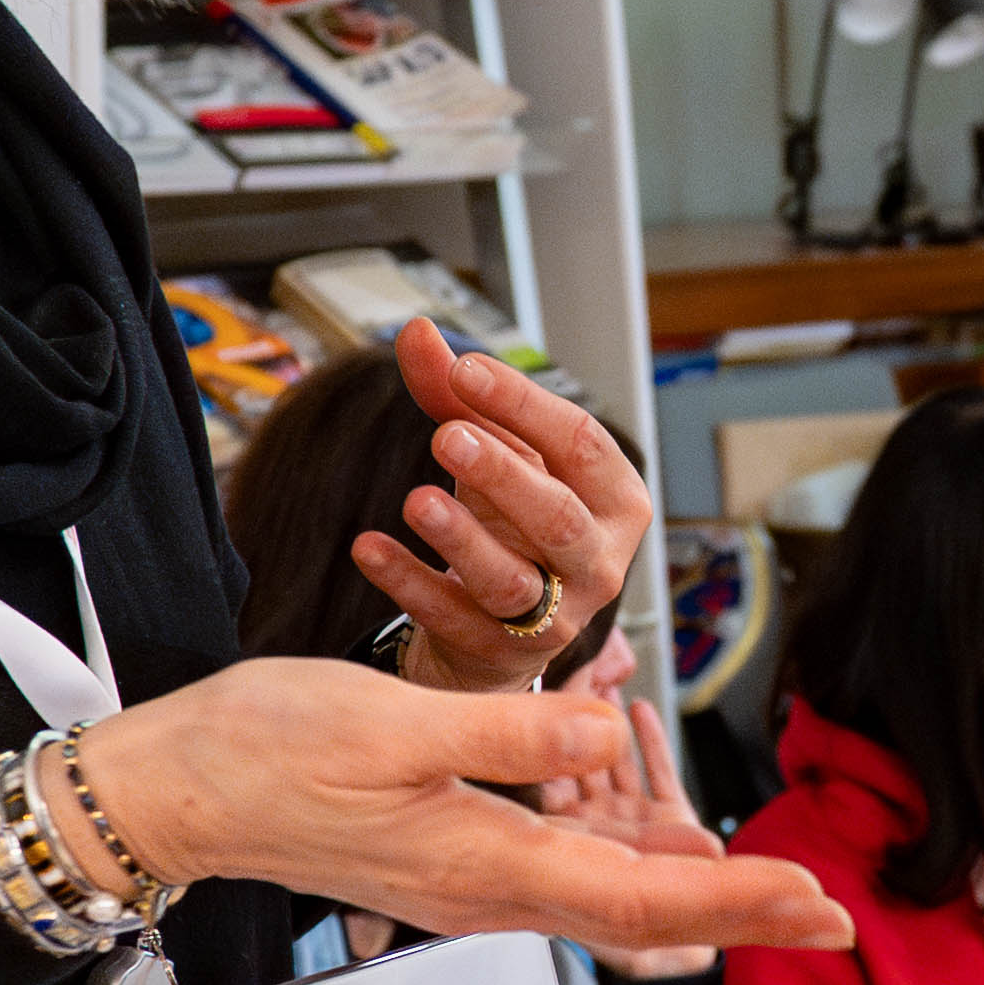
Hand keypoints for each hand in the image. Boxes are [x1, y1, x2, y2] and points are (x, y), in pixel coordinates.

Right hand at [74, 658, 845, 961]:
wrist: (176, 789)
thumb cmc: (266, 750)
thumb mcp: (393, 721)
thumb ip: (507, 733)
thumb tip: (608, 730)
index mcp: (485, 863)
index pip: (640, 897)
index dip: (738, 902)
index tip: (818, 905)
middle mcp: (487, 888)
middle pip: (641, 910)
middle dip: (742, 911)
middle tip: (832, 916)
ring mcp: (466, 880)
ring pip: (605, 894)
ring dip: (693, 892)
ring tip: (772, 889)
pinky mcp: (446, 856)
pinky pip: (561, 872)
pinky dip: (626, 865)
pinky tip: (655, 848)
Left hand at [360, 322, 655, 692]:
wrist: (504, 627)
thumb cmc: (514, 523)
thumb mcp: (498, 454)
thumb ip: (460, 397)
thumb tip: (415, 330)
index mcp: (615, 500)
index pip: (580, 443)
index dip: (525, 405)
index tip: (465, 369)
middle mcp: (598, 562)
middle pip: (557, 518)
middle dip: (504, 474)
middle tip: (447, 434)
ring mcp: (553, 617)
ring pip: (511, 582)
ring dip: (463, 541)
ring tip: (417, 500)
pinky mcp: (499, 654)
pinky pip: (452, 619)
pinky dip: (409, 584)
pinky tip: (368, 548)